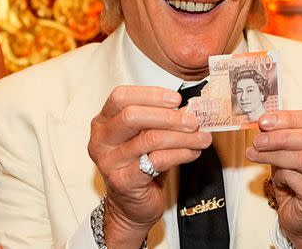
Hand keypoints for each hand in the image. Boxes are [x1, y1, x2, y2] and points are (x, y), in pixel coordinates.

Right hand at [87, 86, 211, 247]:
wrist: (130, 207)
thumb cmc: (138, 166)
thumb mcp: (143, 137)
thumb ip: (158, 120)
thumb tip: (187, 108)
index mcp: (102, 122)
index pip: (121, 97)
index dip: (150, 94)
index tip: (175, 99)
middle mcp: (101, 141)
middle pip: (132, 116)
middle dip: (168, 116)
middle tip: (192, 121)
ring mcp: (109, 162)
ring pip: (150, 139)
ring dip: (182, 137)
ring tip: (201, 138)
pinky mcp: (124, 181)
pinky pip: (158, 161)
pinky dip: (181, 154)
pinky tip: (193, 153)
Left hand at [245, 110, 301, 248]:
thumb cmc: (298, 178)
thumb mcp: (292, 150)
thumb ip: (283, 134)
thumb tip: (265, 123)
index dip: (290, 118)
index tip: (265, 120)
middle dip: (282, 136)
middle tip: (259, 139)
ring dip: (274, 154)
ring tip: (254, 153)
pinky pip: (296, 179)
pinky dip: (280, 175)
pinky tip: (276, 178)